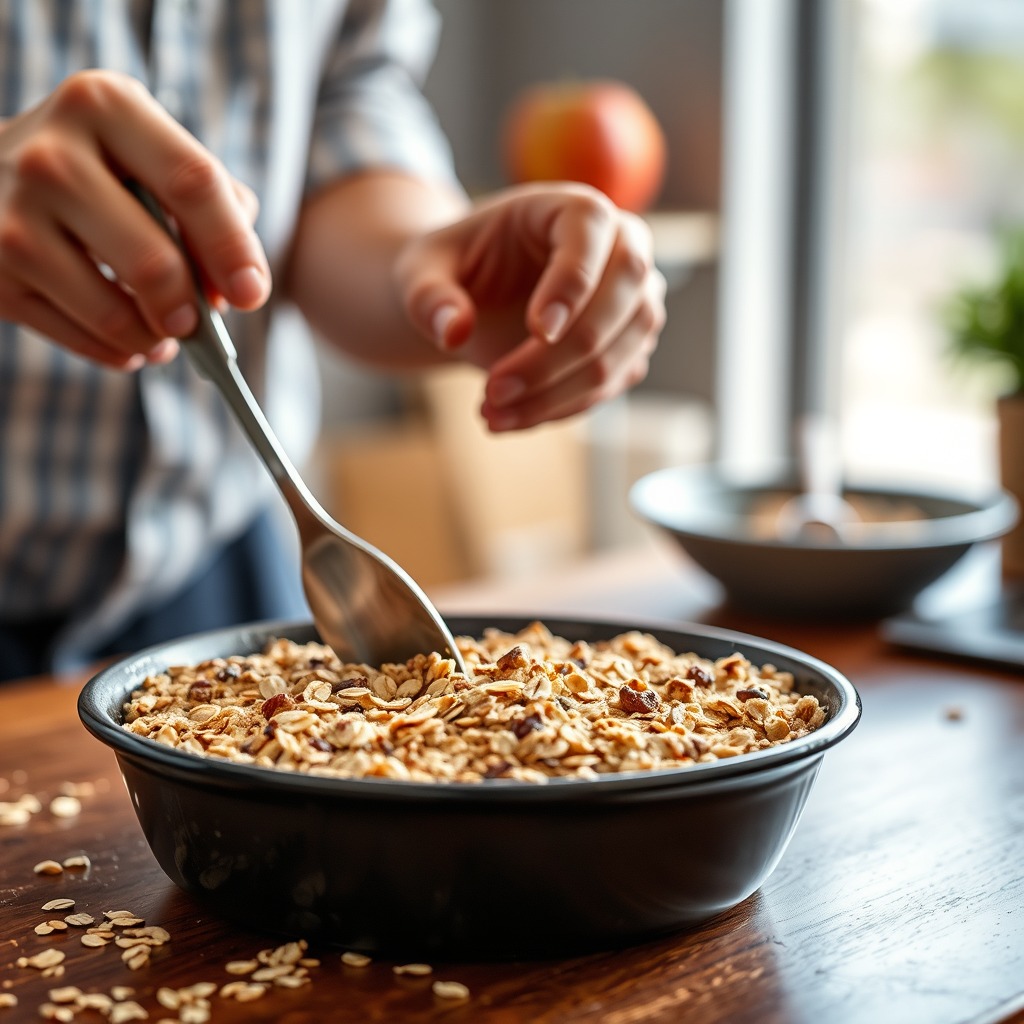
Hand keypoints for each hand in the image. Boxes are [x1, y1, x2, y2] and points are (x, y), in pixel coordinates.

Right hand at [0, 70, 268, 369]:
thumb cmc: (98, 170)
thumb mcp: (152, 154)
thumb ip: (216, 204)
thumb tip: (236, 285)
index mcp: (105, 106)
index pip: (193, 183)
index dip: (233, 248)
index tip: (252, 293)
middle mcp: (52, 154)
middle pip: (155, 262)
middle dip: (190, 311)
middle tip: (198, 325)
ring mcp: (13, 213)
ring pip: (116, 313)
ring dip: (155, 339)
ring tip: (164, 333)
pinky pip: (80, 337)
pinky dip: (119, 350)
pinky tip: (129, 340)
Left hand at [394, 182, 665, 430]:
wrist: (474, 300)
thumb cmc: (454, 270)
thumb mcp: (422, 272)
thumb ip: (429, 296)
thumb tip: (452, 331)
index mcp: (572, 209)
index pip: (593, 234)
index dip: (572, 285)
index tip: (538, 332)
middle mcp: (620, 249)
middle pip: (620, 304)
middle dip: (555, 360)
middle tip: (493, 390)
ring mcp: (634, 302)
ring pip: (616, 358)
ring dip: (553, 396)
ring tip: (490, 412)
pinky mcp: (629, 347)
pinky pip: (607, 387)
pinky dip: (558, 408)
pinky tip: (509, 416)